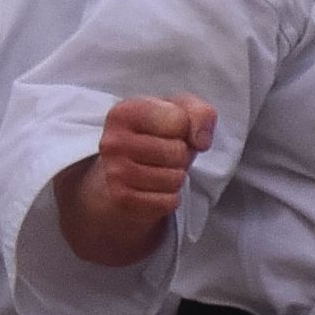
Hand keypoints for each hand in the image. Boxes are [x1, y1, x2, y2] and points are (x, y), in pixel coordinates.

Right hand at [58, 94, 213, 266]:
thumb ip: (200, 114)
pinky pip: (168, 202)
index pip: (179, 121)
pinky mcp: (121, 199)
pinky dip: (169, 197)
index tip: (169, 130)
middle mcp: (113, 142)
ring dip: (175, 176)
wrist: (124, 168)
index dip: (185, 128)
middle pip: (178, 152)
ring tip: (159, 168)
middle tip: (165, 153)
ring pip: (175, 179)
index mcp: (124, 112)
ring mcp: (115, 172)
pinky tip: (153, 187)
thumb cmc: (157, 134)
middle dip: (181, 154)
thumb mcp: (181, 111)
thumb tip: (200, 142)